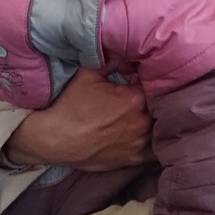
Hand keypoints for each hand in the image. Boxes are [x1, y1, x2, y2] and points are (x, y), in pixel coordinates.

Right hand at [4, 68, 152, 170]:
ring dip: (154, 122)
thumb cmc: (71, 105)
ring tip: (144, 117)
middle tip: (139, 99)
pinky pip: (154, 152)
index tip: (137, 83)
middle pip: (156, 107)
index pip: (150, 85)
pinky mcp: (134, 159)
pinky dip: (155, 144)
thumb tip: (126, 54)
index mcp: (136, 98)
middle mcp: (143, 121)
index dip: (144, 82)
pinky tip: (149, 137)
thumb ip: (112, 60)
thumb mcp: (88, 74)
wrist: (56, 138)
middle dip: (150, 102)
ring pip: (158, 129)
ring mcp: (140, 143)